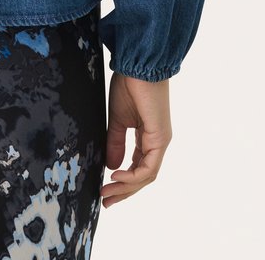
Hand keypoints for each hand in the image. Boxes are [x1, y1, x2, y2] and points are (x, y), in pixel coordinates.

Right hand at [100, 72, 172, 207]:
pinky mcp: (160, 137)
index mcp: (148, 137)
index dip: (122, 181)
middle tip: (105, 201)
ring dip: (126, 187)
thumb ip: (115, 142)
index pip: (137, 167)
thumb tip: (111, 166)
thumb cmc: (129, 84)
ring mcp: (160, 141)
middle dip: (123, 191)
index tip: (104, 189)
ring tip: (107, 192)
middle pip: (143, 176)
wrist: (138, 63)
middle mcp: (157, 142)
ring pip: (146, 175)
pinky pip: (149, 167)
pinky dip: (132, 175)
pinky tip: (116, 176)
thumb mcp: (117, 119)